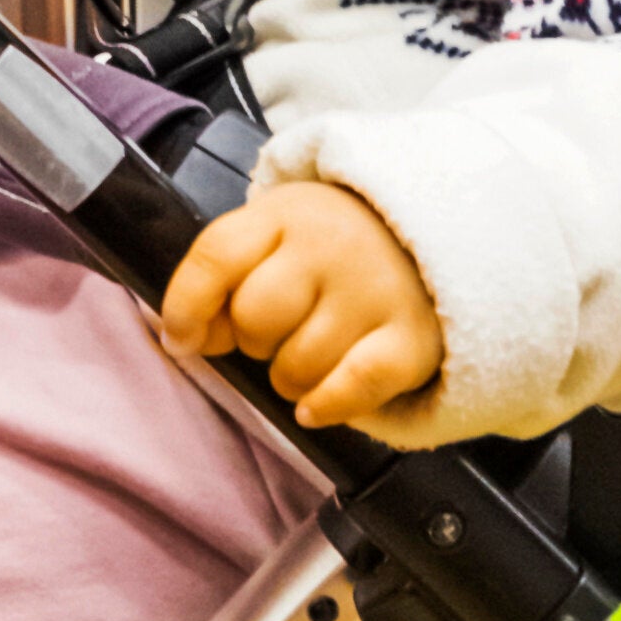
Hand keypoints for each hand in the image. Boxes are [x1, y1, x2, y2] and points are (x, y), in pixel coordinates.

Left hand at [159, 175, 445, 433]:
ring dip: (291, 380)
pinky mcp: (412, 338)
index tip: (181, 341)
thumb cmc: (339, 247)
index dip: (185, 307)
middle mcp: (332, 245)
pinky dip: (326, 406)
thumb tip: (187, 340)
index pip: (216, 256)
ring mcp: (376, 290)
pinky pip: (350, 389)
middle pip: (254, 319)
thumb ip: (228, 276)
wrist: (439, 237)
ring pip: (296, 366)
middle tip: (281, 332)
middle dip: (254, 341)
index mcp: (287, 213)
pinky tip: (316, 407)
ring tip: (312, 356)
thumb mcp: (279, 235)